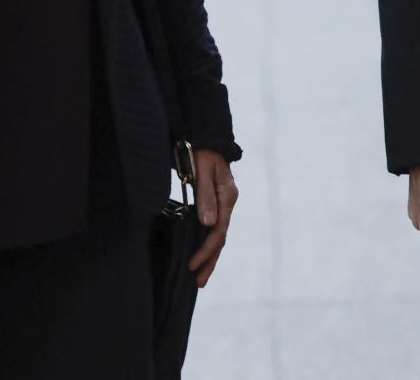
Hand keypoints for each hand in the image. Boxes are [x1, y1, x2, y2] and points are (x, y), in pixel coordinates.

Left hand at [187, 148, 237, 286]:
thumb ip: (205, 196)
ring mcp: (223, 204)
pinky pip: (214, 229)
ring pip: (218, 236)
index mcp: (227, 198)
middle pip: (221, 239)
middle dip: (210, 262)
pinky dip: (208, 244)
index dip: (205, 250)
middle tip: (198, 282)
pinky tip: (201, 253)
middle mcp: (227, 203)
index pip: (217, 232)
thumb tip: (209, 224)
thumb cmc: (203, 152)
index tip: (192, 265)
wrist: (208, 137)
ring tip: (200, 276)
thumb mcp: (202, 170)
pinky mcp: (216, 203)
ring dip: (210, 257)